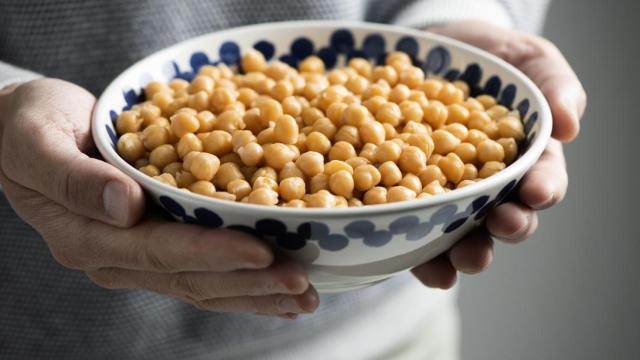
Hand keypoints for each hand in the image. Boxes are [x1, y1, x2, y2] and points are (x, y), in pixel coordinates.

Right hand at [0, 79, 317, 317]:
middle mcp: (116, 257)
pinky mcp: (155, 245)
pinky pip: (203, 272)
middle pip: (192, 279)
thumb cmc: (27, 127)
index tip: (261, 251)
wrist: (21, 132)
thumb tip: (127, 207)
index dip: (213, 254)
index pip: (160, 251)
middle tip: (303, 283)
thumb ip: (76, 178)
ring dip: (257, 293)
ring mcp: (137, 257)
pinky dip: (243, 283)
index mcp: (88, 236)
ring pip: (204, 286)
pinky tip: (277, 288)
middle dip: (250, 284)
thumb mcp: (38, 141)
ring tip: (304, 295)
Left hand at [412, 21, 586, 287]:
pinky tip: (408, 253)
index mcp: (524, 158)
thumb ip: (553, 85)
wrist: (431, 56)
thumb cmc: (489, 61)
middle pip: (505, 217)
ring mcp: (449, 196)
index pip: (542, 179)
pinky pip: (414, 229)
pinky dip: (414, 248)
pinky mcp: (410, 199)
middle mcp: (489, 186)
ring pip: (462, 235)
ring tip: (459, 260)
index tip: (535, 193)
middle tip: (501, 225)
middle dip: (507, 227)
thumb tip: (568, 125)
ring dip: (464, 252)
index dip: (542, 189)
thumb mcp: (528, 60)